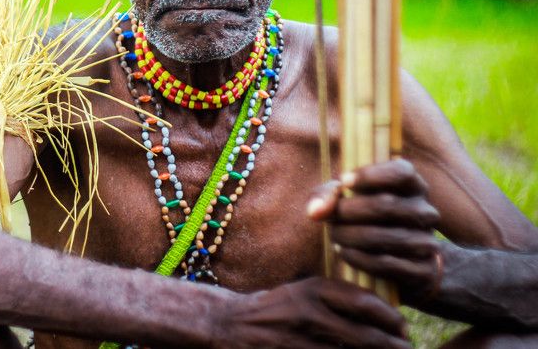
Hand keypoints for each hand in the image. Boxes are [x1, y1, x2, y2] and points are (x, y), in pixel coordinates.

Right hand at [215, 277, 409, 347]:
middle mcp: (308, 313)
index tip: (401, 327)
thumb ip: (333, 296)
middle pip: (366, 336)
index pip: (364, 302)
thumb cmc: (273, 309)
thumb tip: (380, 311)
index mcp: (312, 290)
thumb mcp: (301, 292)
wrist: (228, 324)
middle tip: (405, 348)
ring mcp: (299, 340)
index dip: (390, 317)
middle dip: (392, 347)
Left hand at [308, 158, 442, 302]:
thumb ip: (328, 196)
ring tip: (335, 235)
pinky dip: (359, 258)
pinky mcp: (422, 270)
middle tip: (331, 217)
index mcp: (412, 185)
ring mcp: (428, 241)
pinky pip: (386, 263)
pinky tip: (344, 252)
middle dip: (350, 211)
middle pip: (387, 205)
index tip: (344, 181)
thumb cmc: (368, 218)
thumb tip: (314, 211)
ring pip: (386, 236)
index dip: (371, 175)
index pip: (401, 172)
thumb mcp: (348, 198)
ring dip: (351, 236)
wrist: (401, 261)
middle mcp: (425, 211)